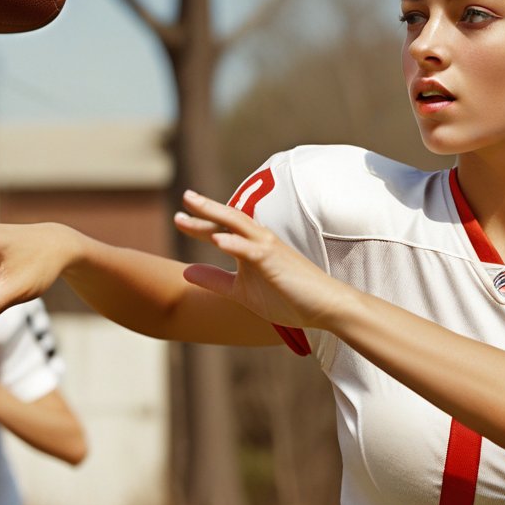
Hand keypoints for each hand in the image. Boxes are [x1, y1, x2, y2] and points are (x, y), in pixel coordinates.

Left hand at [174, 190, 349, 329]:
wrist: (325, 306)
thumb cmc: (288, 297)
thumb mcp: (242, 291)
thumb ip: (216, 280)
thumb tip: (185, 271)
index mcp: (250, 247)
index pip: (221, 230)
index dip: (199, 224)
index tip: (179, 218)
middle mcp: (258, 240)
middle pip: (226, 219)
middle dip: (203, 209)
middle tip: (184, 197)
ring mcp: (267, 248)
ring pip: (237, 224)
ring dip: (214, 213)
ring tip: (192, 203)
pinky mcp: (275, 260)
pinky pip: (252, 249)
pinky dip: (234, 243)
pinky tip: (217, 240)